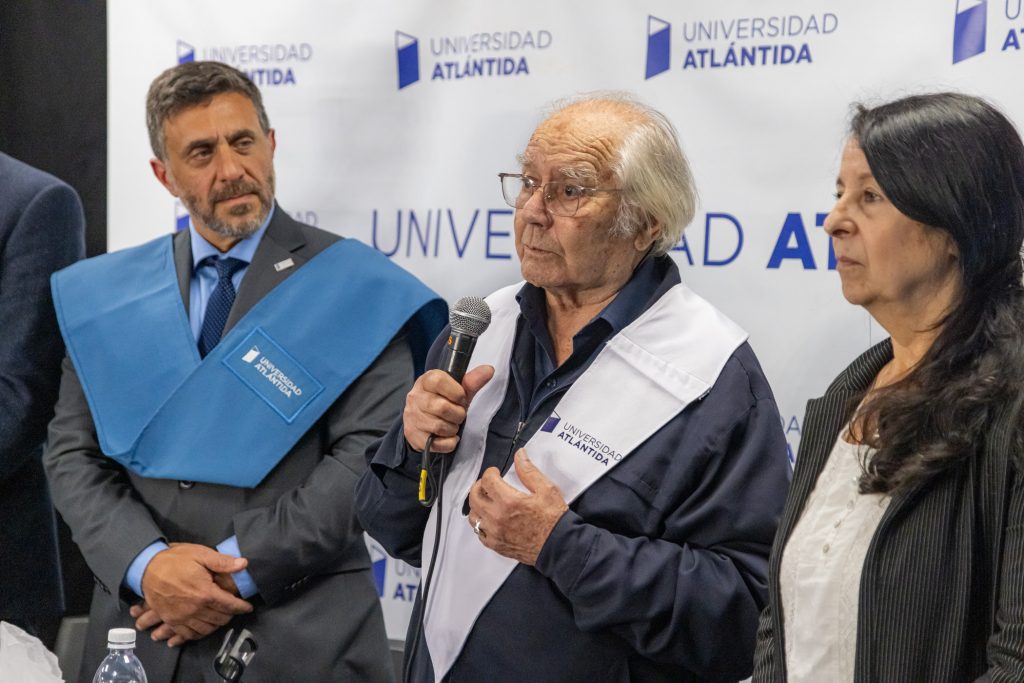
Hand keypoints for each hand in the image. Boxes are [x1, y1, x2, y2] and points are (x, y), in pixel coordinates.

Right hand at [132, 569, 242, 647]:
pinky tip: (203, 629)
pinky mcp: (171, 620)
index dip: (241, 607)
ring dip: (216, 625)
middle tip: (234, 610)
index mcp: (205, 593)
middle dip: (230, 615)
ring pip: (205, 629)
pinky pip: (188, 634)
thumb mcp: (201, 554)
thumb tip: (244, 564)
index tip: (248, 607)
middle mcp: (195, 609)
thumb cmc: (176, 559)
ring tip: (220, 618)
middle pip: (219, 619)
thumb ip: (223, 562)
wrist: (147, 567)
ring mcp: (181, 617)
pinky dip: (198, 634)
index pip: (229, 605)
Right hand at [403, 365, 493, 451]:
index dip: (456, 392)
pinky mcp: (414, 437)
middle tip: (458, 414)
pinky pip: (438, 443)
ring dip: (453, 428)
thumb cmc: (443, 402)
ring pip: (440, 426)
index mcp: (425, 381)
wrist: (424, 421)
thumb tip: (489, 370)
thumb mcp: (457, 391)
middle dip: (458, 414)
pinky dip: (449, 442)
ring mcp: (412, 418)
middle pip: (442, 407)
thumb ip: (472, 381)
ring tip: (452, 424)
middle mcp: (415, 398)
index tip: (461, 398)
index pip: (439, 381)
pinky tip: (448, 436)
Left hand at [467, 449, 568, 564]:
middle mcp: (497, 517)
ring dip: (477, 505)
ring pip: (473, 515)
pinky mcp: (496, 545)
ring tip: (487, 501)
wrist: (558, 546)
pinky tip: (490, 519)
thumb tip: (520, 455)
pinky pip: (479, 533)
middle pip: (474, 497)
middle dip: (479, 486)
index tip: (495, 472)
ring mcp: (494, 533)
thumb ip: (529, 471)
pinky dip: (481, 523)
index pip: (487, 480)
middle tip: (488, 484)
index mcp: (508, 501)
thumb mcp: (546, 489)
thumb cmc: (554, 520)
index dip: (490, 472)